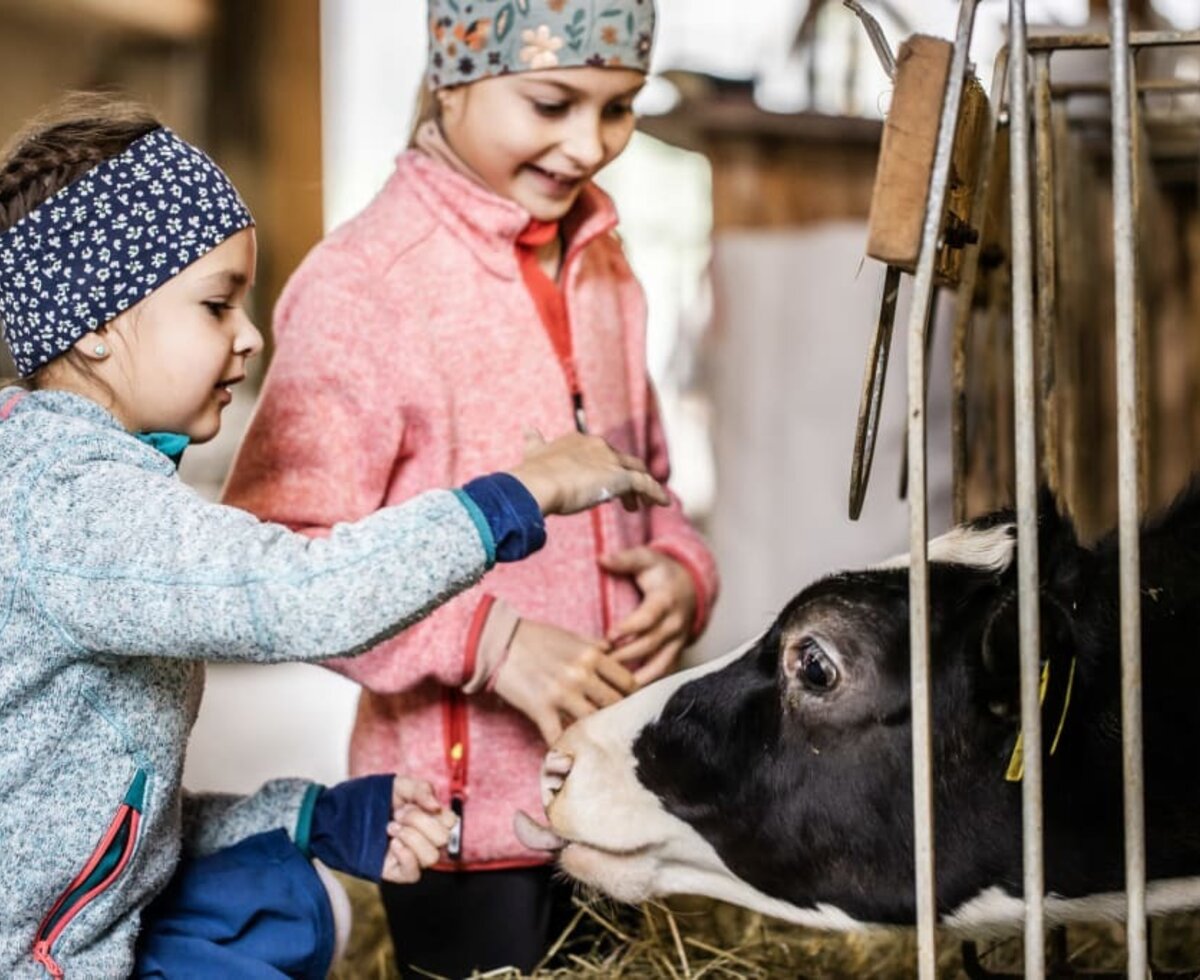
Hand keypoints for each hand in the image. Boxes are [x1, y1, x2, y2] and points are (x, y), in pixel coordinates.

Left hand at [381, 776, 457, 883]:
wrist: (344, 815)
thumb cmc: (373, 799)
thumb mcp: (399, 785)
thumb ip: (421, 790)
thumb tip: (436, 806)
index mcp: (430, 819)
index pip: (451, 822)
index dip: (434, 813)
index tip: (409, 804)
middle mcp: (425, 839)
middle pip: (443, 838)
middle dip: (418, 822)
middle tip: (397, 816)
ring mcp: (413, 856)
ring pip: (431, 857)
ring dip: (411, 838)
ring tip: (391, 829)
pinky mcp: (398, 871)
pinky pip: (414, 873)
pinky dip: (406, 856)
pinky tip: (393, 844)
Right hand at [492, 619, 637, 744]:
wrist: (498, 641)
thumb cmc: (535, 637)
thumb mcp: (571, 635)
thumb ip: (595, 646)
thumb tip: (616, 653)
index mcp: (591, 656)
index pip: (627, 681)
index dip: (633, 695)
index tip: (631, 704)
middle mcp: (581, 675)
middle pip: (615, 704)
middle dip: (620, 716)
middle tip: (622, 728)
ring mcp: (561, 694)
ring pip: (592, 722)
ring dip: (596, 733)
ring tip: (602, 744)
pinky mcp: (540, 708)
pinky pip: (557, 736)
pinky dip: (564, 749)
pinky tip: (571, 758)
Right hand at [507, 429, 668, 515]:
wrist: (537, 484)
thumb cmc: (533, 474)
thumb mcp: (534, 453)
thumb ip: (535, 443)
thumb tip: (528, 429)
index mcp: (578, 440)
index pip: (599, 453)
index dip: (603, 467)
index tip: (601, 483)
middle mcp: (598, 445)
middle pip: (619, 461)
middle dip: (623, 477)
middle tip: (623, 496)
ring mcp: (610, 460)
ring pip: (635, 472)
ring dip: (639, 489)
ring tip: (637, 506)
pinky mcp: (622, 477)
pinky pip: (646, 484)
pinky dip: (656, 492)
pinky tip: (662, 503)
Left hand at [599, 548, 696, 685]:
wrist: (689, 587)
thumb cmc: (661, 572)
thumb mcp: (646, 558)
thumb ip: (624, 559)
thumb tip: (601, 558)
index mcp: (665, 601)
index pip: (648, 618)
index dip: (629, 628)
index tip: (608, 637)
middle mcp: (674, 624)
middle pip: (649, 645)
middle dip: (624, 655)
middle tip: (598, 662)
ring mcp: (677, 642)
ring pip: (659, 666)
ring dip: (636, 677)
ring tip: (611, 686)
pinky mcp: (675, 654)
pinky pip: (663, 675)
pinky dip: (647, 686)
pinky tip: (625, 696)